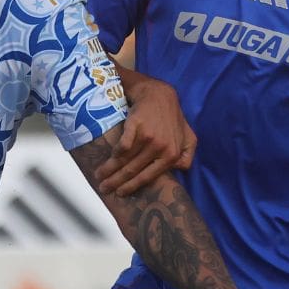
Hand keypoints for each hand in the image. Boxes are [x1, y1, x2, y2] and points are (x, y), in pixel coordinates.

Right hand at [97, 76, 196, 196]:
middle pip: (133, 170)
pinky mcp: (136, 126)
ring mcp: (147, 137)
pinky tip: (106, 160)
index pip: (148, 176)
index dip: (132, 187)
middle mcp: (160, 148)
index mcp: (172, 155)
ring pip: (125, 160)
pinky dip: (113, 155)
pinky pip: (122, 146)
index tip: (120, 193)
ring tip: (99, 177)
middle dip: (116, 182)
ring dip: (109, 170)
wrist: (159, 94)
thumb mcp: (189, 138)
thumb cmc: (172, 117)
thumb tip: (179, 172)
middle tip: (104, 188)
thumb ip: (187, 157)